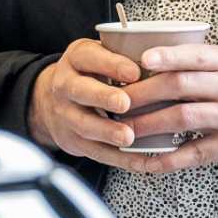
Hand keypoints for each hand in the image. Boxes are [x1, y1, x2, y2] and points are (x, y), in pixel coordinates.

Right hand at [28, 39, 150, 169]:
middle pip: (80, 90)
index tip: (134, 72)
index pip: (89, 57)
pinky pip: (97, 152)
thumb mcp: (99, 55)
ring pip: (84, 125)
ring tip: (128, 136)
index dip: (111, 64)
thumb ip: (125, 56)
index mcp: (76, 58)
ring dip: (107, 132)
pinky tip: (143, 161)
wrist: (50, 101)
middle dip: (103, 97)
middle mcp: (65, 86)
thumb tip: (167, 61)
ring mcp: (66, 115)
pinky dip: (121, 159)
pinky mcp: (73, 141)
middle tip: (124, 103)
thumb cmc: (90, 74)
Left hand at [114, 42, 217, 173]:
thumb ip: (209, 66)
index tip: (141, 60)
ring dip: (148, 124)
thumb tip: (162, 65)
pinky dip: (168, 159)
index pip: (195, 55)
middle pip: (180, 85)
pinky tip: (149, 162)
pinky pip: (195, 153)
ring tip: (124, 130)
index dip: (167, 56)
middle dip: (143, 93)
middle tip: (117, 100)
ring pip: (182, 117)